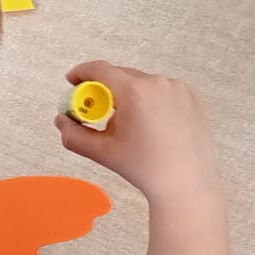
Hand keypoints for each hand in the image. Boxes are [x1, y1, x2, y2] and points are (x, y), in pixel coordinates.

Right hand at [55, 61, 220, 202]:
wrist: (187, 185)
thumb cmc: (144, 168)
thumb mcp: (103, 152)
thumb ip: (74, 135)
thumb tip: (60, 120)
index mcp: (135, 91)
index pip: (100, 69)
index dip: (82, 72)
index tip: (72, 81)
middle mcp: (158, 83)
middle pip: (122, 76)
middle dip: (106, 89)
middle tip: (98, 110)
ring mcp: (179, 89)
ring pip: (144, 84)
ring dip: (131, 95)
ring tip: (130, 124)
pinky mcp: (193, 98)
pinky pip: (164, 92)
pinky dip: (152, 101)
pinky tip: (152, 125)